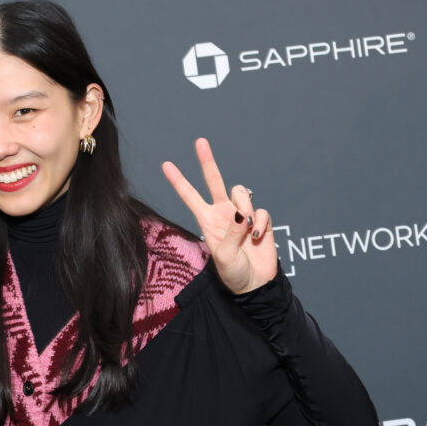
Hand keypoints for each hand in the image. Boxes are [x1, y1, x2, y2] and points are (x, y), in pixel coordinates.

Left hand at [162, 138, 276, 293]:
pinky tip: (257, 237)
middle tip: (200, 142)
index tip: (166, 165)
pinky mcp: (259, 220)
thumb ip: (231, 234)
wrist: (254, 284)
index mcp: (206, 220)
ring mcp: (241, 215)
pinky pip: (260, 211)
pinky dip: (259, 222)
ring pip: (240, 193)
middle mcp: (222, 213)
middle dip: (207, 161)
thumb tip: (240, 214)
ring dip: (244, 208)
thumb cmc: (233, 273)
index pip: (190, 196)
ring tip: (246, 230)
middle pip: (214, 181)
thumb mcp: (224, 257)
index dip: (179, 181)